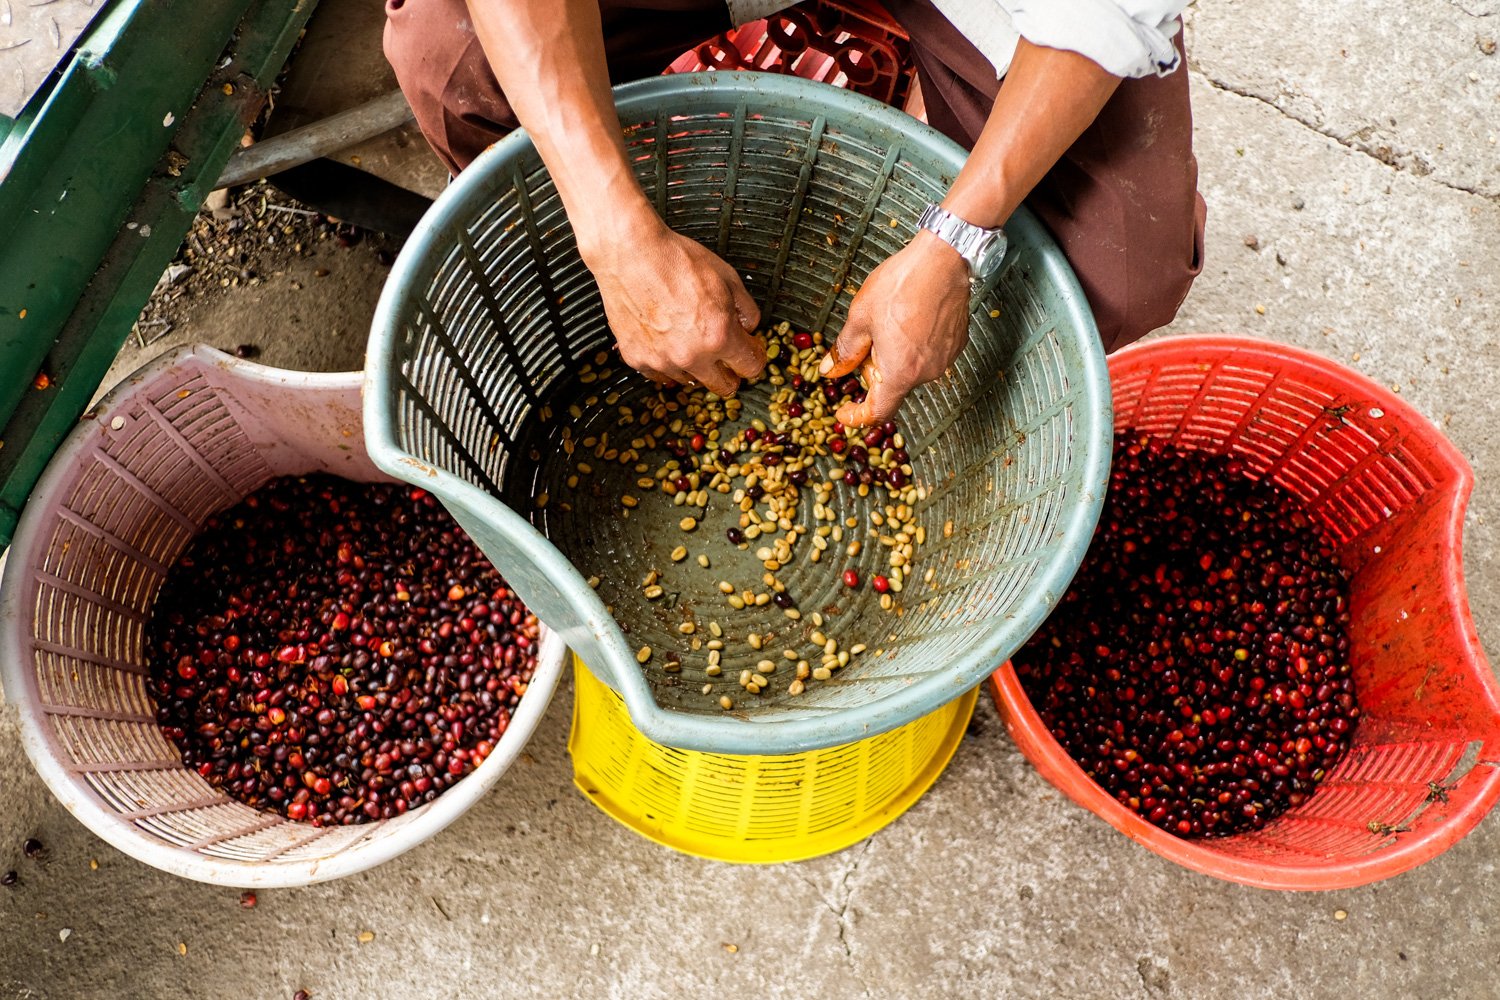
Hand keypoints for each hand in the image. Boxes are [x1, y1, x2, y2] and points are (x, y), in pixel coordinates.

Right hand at [583, 212, 765, 395]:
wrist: (630, 253)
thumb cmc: (675, 260)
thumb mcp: (727, 277)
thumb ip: (746, 309)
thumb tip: (749, 327)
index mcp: (719, 336)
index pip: (751, 368)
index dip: (753, 356)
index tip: (749, 350)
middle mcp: (691, 355)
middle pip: (723, 387)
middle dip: (729, 372)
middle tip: (724, 355)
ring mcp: (662, 360)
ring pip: (690, 380)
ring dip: (696, 366)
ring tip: (688, 337)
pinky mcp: (637, 358)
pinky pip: (660, 373)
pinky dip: (667, 362)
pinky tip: (667, 340)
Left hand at [819, 231, 970, 426]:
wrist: (943, 258)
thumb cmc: (903, 284)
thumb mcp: (860, 317)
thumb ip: (844, 351)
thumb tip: (831, 370)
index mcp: (900, 372)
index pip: (878, 411)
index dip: (857, 416)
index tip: (845, 412)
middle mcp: (927, 372)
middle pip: (893, 386)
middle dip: (874, 370)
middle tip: (867, 339)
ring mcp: (945, 359)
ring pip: (911, 369)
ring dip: (895, 356)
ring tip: (890, 321)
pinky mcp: (956, 343)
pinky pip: (928, 355)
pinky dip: (914, 346)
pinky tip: (909, 319)